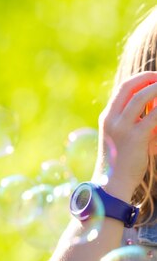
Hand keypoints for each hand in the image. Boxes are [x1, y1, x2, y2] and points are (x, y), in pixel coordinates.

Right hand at [96, 72, 156, 200]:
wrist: (114, 182)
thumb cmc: (123, 159)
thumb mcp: (126, 135)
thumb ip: (139, 119)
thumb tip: (156, 104)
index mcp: (108, 117)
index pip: (123, 88)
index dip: (141, 78)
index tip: (156, 77)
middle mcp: (112, 119)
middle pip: (130, 88)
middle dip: (150, 79)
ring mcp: (122, 128)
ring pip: (141, 97)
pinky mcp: (135, 137)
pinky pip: (153, 116)